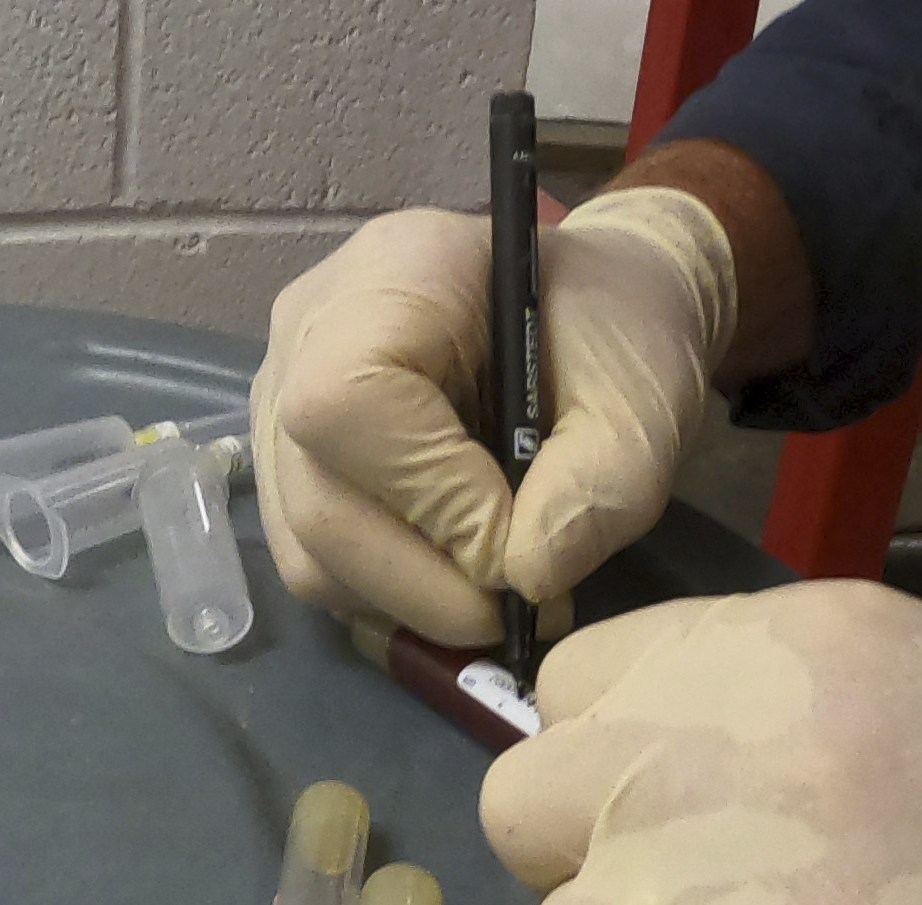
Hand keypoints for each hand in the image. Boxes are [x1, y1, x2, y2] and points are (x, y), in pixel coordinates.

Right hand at [250, 188, 738, 646]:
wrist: (591, 317)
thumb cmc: (616, 332)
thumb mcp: (644, 398)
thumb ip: (602, 485)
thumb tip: (526, 579)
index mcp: (393, 275)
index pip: (351, 410)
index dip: (434, 504)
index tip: (523, 548)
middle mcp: (307, 334)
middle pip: (319, 504)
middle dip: (427, 586)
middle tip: (519, 612)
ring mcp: (277, 402)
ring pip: (307, 554)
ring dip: (408, 603)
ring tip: (494, 590)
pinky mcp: (283, 464)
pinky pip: (311, 563)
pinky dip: (387, 594)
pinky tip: (451, 571)